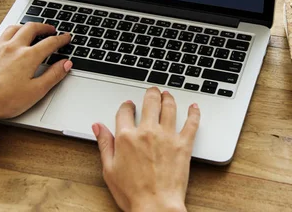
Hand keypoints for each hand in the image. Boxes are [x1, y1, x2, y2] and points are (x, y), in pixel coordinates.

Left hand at [0, 22, 72, 121]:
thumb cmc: (5, 100)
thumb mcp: (36, 91)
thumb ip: (54, 75)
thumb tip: (66, 64)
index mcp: (28, 56)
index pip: (50, 42)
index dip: (61, 39)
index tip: (66, 37)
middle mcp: (13, 47)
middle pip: (32, 28)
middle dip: (44, 27)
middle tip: (51, 29)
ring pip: (14, 28)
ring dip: (26, 26)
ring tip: (31, 29)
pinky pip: (1, 35)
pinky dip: (10, 33)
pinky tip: (10, 39)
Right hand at [93, 88, 199, 211]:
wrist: (155, 206)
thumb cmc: (132, 193)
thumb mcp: (109, 170)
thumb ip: (104, 144)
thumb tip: (97, 127)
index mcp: (126, 137)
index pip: (125, 112)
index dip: (126, 106)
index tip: (128, 105)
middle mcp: (147, 132)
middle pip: (149, 102)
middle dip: (150, 93)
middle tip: (152, 91)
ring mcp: (167, 136)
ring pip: (169, 107)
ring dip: (168, 97)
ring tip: (167, 94)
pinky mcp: (183, 144)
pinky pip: (191, 123)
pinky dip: (193, 113)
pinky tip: (193, 107)